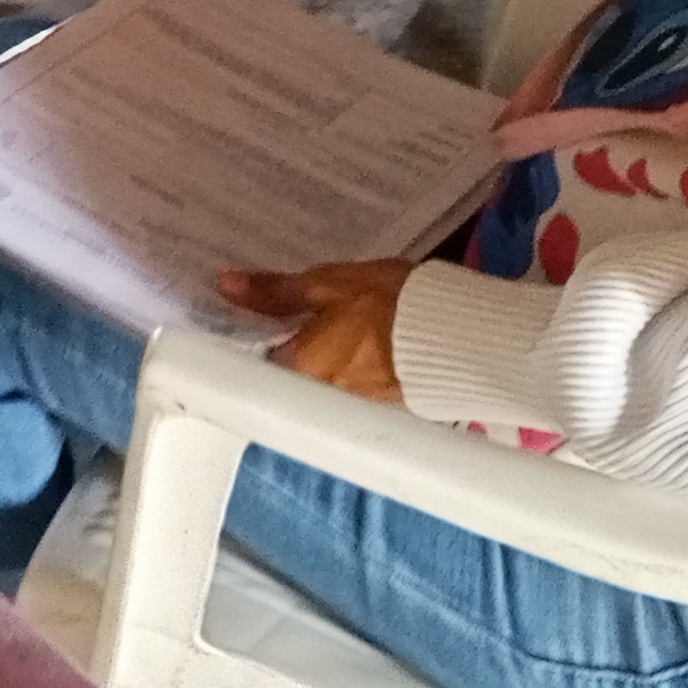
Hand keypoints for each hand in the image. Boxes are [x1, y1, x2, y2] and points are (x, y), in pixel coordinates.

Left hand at [217, 257, 412, 401]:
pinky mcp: (384, 402)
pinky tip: (352, 332)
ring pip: (320, 374)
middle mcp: (321, 395)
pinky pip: (349, 379)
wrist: (463, 336)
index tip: (247, 310)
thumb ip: (276, 291)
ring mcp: (354, 403)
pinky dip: (346, 358)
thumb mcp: (330, 284)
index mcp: (300, 369)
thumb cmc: (390, 304)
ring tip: (319, 314)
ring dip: (317, 349)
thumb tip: (224, 286)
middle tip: (285, 304)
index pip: (257, 358)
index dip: (251, 333)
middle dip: (287, 340)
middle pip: (289, 368)